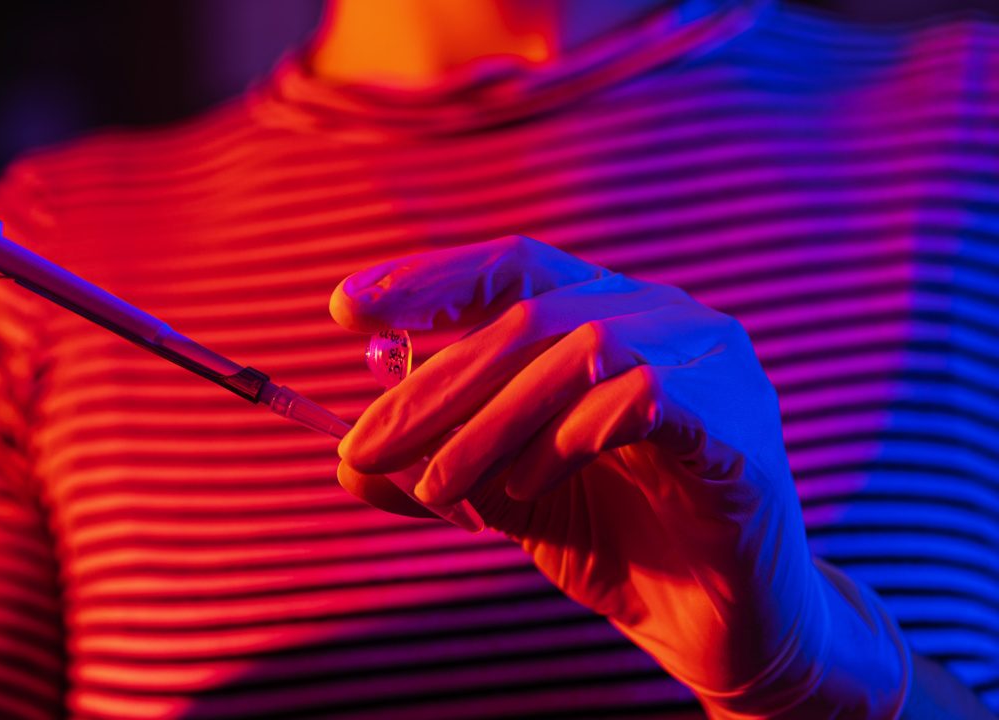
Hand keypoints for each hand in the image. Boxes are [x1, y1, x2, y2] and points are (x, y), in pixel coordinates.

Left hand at [333, 236, 908, 716]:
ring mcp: (709, 361)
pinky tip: (527, 490)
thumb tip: (347, 463)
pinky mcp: (738, 425)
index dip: (430, 278)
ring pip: (580, 353)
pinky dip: (565, 441)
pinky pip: (642, 401)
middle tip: (366, 446)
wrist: (710, 621)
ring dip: (489, 424)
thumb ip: (432, 471)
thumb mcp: (499, 497)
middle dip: (435, 385)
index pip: (511, 267)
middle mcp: (660, 315)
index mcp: (604, 311)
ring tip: (441, 488)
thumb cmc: (608, 535)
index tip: (345, 306)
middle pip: (529, 316)